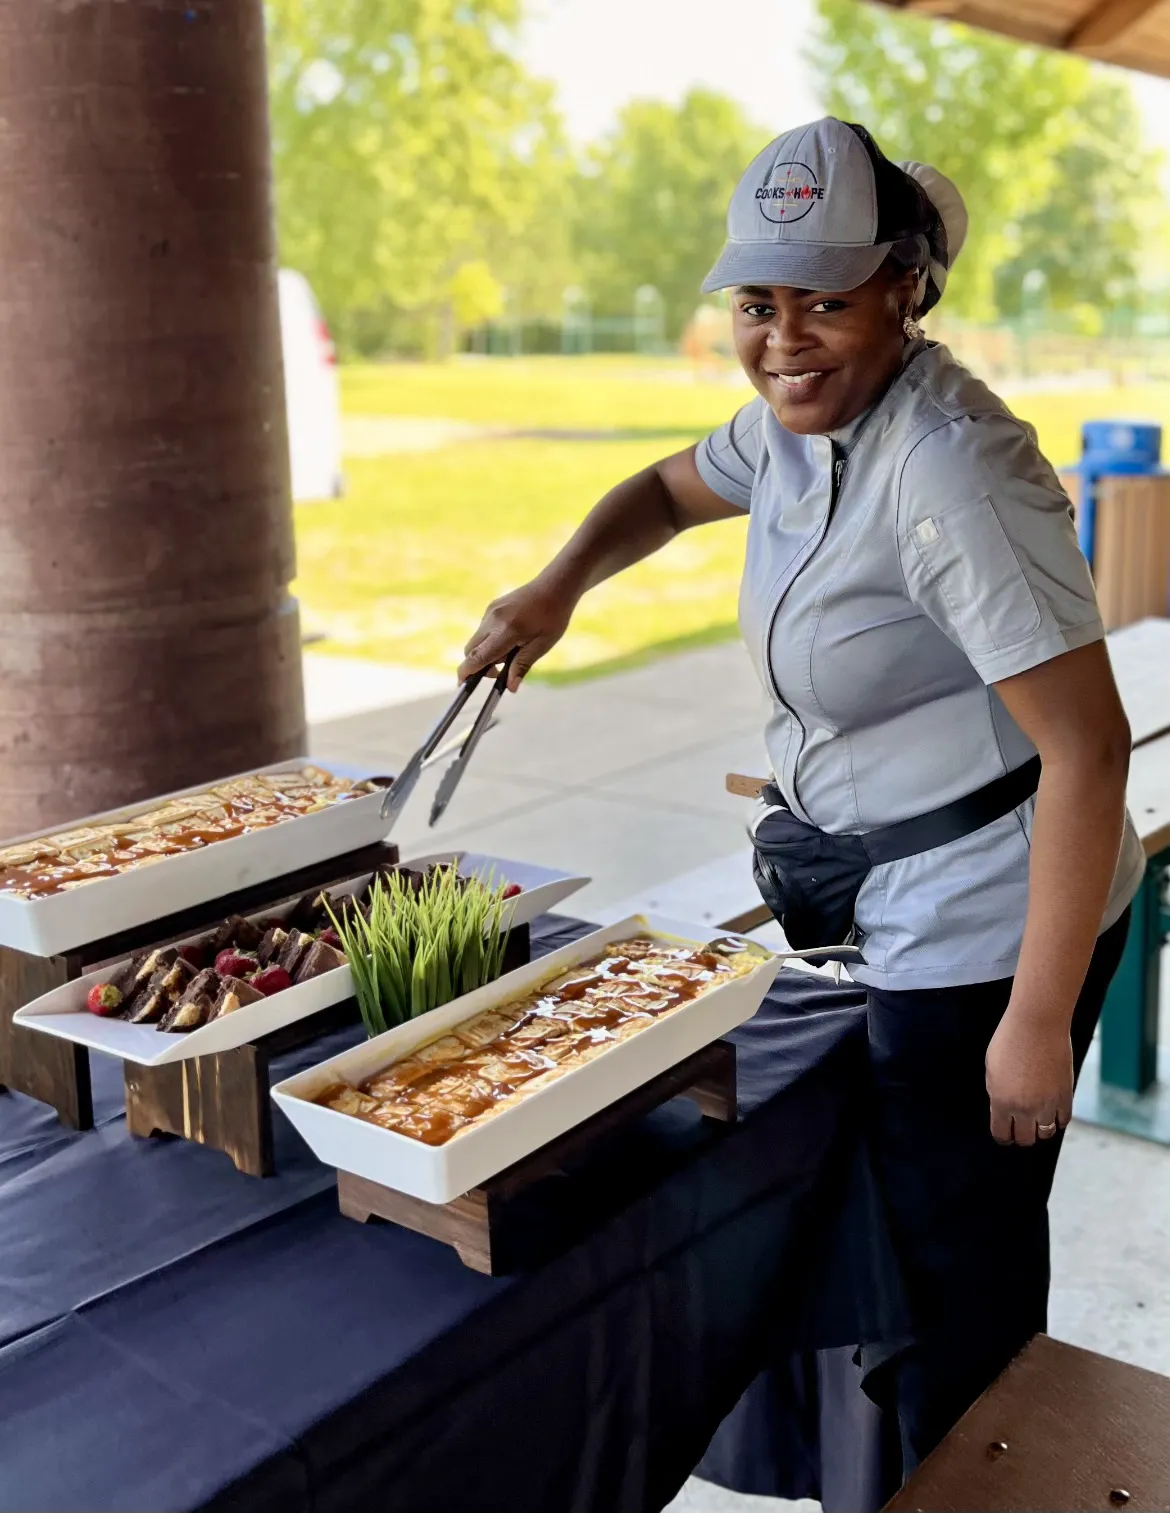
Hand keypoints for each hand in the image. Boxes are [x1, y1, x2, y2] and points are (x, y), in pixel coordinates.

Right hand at [458, 577, 575, 690]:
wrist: (554, 586)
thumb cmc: (553, 616)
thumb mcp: (542, 645)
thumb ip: (522, 665)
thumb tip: (510, 687)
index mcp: (506, 631)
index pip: (478, 656)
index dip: (466, 672)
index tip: (462, 684)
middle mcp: (493, 619)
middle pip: (471, 649)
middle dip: (478, 664)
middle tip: (499, 672)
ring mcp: (490, 611)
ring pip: (477, 640)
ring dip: (487, 652)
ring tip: (513, 650)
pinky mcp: (492, 607)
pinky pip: (484, 630)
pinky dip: (491, 640)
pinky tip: (512, 637)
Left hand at [985, 1009, 1072, 1146]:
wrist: (1037, 1024)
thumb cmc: (1009, 1040)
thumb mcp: (991, 1069)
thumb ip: (996, 1093)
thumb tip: (1002, 1109)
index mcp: (1001, 1102)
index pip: (1002, 1134)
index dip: (1003, 1136)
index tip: (1006, 1133)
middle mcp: (1025, 1108)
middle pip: (1025, 1139)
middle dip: (1022, 1135)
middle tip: (1021, 1127)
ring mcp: (1047, 1104)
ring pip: (1045, 1133)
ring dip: (1040, 1128)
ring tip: (1037, 1119)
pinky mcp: (1065, 1096)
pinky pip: (1063, 1120)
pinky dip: (1057, 1119)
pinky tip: (1052, 1111)